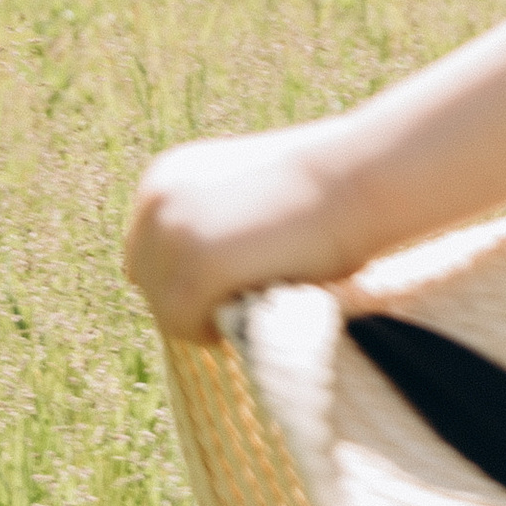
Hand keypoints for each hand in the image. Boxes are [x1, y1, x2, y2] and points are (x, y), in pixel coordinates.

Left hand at [122, 125, 369, 343]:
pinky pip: (183, 324)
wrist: (357, 177)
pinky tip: (254, 306)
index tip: (232, 280)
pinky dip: (214, 328)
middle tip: (244, 294)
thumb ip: (211, 224)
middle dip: (189, 296)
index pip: (149, 252)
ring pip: (164, 308)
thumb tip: (192, 279)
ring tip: (256, 297)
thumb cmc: (321, 188)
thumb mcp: (244, 194)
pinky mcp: (196, 267)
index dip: (188, 275)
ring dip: (205, 314)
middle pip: (147, 281)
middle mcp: (157, 201)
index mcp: (166, 177)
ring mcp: (173, 234)